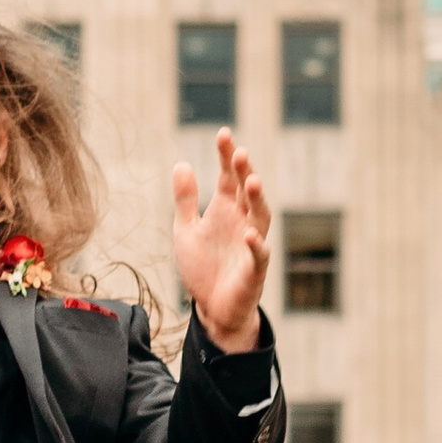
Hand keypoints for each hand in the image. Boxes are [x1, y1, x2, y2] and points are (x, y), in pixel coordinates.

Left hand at [171, 127, 271, 354]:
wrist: (213, 308)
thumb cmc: (204, 267)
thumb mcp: (186, 230)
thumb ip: (185, 200)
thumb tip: (181, 163)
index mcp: (226, 209)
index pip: (229, 176)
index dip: (227, 156)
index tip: (224, 134)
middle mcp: (242, 222)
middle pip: (247, 191)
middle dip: (245, 172)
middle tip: (239, 153)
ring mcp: (251, 244)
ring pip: (260, 217)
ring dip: (257, 199)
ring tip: (251, 181)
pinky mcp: (254, 270)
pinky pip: (259, 255)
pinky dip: (257, 245)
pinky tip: (250, 235)